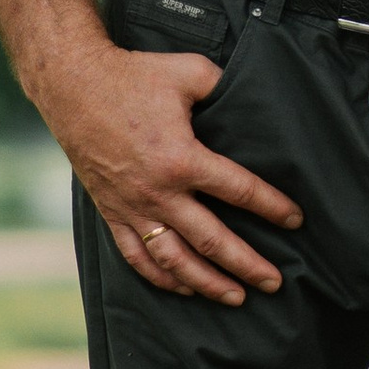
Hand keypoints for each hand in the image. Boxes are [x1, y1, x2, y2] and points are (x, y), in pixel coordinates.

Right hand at [43, 37, 301, 303]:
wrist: (72, 85)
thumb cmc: (134, 76)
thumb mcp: (189, 72)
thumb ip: (225, 87)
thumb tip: (253, 98)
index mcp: (182, 159)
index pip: (240, 191)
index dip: (272, 207)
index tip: (296, 220)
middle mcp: (158, 192)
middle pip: (212, 240)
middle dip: (247, 264)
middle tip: (274, 282)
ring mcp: (132, 207)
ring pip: (174, 260)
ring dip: (207, 283)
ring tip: (235, 296)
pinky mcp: (111, 211)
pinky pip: (137, 256)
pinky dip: (162, 278)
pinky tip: (184, 288)